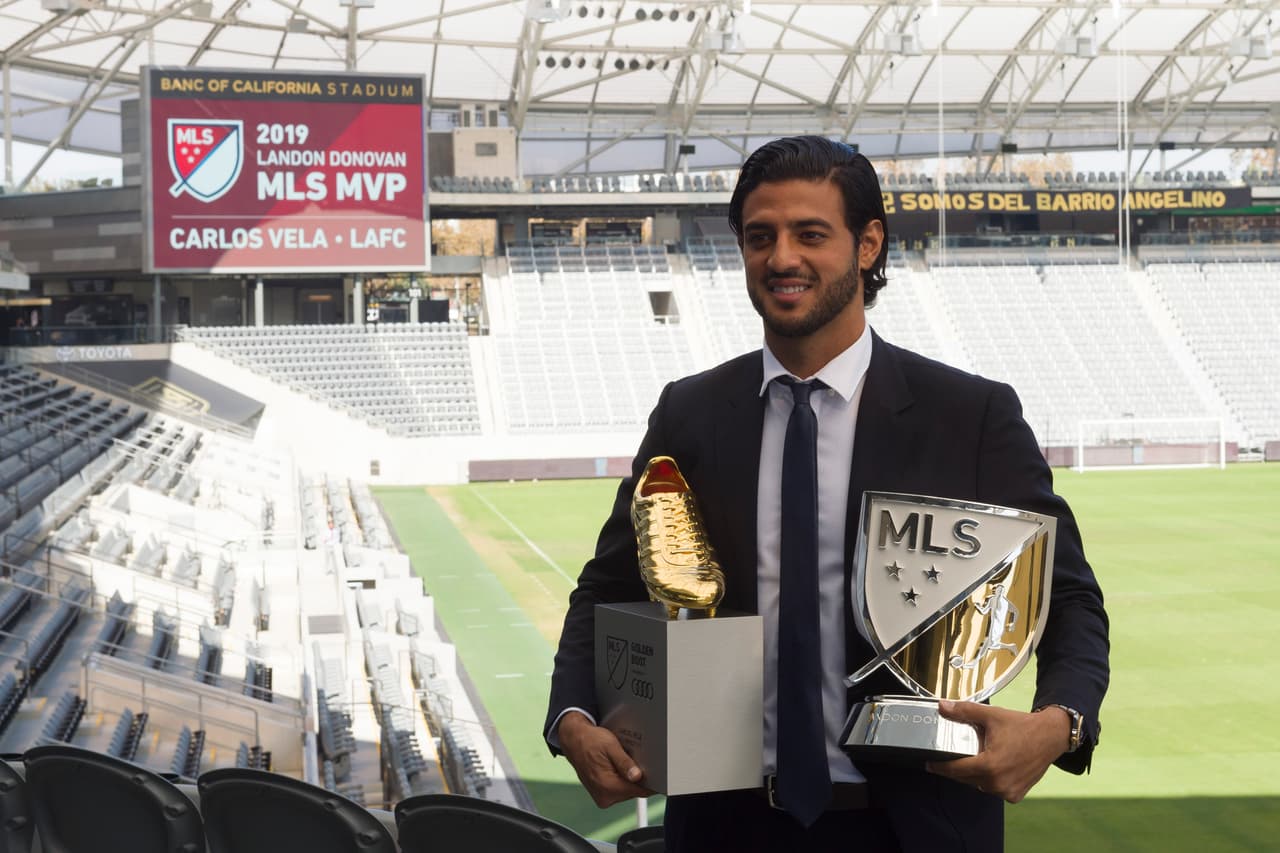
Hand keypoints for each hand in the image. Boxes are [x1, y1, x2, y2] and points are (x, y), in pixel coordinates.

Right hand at [557, 711, 651, 807]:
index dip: (650, 782)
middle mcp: (604, 796)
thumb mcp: (611, 747)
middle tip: (634, 761)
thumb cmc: (590, 741)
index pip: (639, 791)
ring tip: (620, 762)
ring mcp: (601, 797)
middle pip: (633, 791)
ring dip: (628, 779)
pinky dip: (621, 780)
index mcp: (607, 786)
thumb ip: (625, 763)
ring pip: (626, 791)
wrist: (574, 740)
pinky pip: (618, 790)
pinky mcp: (600, 794)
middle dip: (637, 778)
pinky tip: (616, 767)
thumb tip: (637, 777)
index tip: (658, 775)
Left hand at [924, 700, 1069, 802]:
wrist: (1051, 736)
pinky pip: (994, 789)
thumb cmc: (1022, 726)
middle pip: (966, 778)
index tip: (928, 764)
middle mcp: (998, 782)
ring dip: (973, 775)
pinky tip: (990, 767)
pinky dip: (989, 780)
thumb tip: (942, 706)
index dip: (939, 767)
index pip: (955, 770)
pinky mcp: (1016, 795)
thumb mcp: (991, 715)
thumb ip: (964, 711)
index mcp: (989, 765)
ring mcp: (1007, 791)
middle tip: (948, 757)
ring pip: (979, 785)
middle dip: (955, 769)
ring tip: (972, 759)